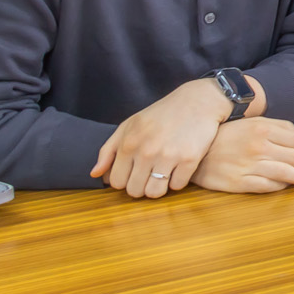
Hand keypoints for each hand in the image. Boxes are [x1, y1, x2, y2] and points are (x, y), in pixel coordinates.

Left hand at [90, 78, 230, 197]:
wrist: (197, 101)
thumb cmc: (161, 114)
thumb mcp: (129, 125)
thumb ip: (108, 150)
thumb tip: (95, 174)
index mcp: (128, 143)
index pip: (116, 182)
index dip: (125, 180)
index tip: (134, 173)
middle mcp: (146, 151)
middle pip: (134, 191)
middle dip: (141, 187)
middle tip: (149, 175)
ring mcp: (169, 156)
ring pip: (155, 193)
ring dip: (158, 188)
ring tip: (163, 176)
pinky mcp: (190, 159)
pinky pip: (177, 186)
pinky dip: (178, 180)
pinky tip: (179, 168)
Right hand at [190, 117, 293, 192]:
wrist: (196, 148)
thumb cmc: (228, 134)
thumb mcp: (253, 122)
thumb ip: (278, 127)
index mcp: (263, 129)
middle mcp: (258, 147)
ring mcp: (248, 166)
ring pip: (284, 173)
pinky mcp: (238, 182)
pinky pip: (267, 186)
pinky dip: (281, 186)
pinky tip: (287, 185)